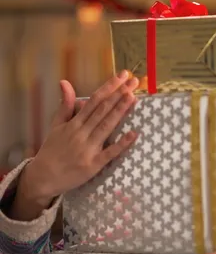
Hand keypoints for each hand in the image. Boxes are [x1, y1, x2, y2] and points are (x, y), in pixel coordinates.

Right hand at [10, 72, 138, 220]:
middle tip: (134, 82)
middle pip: (103, 110)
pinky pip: (110, 153)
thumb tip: (65, 83)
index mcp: (74, 123)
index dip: (109, 87)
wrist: (43, 177)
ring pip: (106, 126)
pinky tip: (133, 134)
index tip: (122, 76)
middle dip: (119, 95)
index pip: (95, 101)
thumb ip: (65, 105)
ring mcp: (88, 148)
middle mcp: (81, 133)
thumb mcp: (56, 126)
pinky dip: (121, 144)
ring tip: (133, 98)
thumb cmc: (52, 150)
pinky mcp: (94, 164)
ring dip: (120, 111)